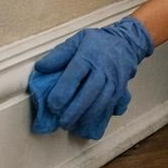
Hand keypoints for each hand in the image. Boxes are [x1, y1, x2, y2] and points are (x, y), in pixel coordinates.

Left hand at [29, 16, 152, 139]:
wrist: (126, 41)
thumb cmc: (96, 43)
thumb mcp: (76, 41)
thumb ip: (59, 54)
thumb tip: (41, 68)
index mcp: (88, 55)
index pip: (76, 73)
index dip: (64, 90)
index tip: (53, 105)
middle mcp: (103, 68)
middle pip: (91, 91)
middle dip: (77, 109)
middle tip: (63, 122)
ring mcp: (115, 79)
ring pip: (104, 100)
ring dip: (89, 115)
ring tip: (75, 126)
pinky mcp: (122, 87)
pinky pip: (116, 102)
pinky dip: (105, 114)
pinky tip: (93, 123)